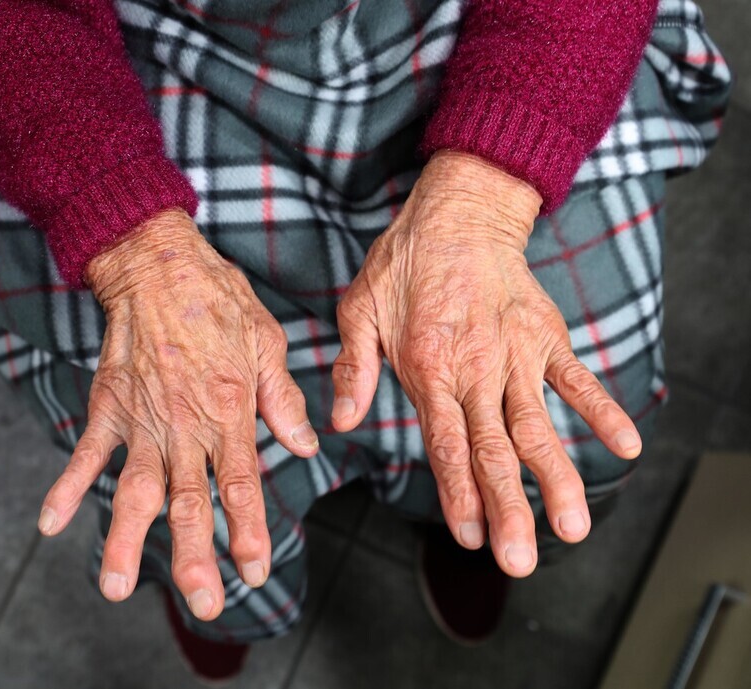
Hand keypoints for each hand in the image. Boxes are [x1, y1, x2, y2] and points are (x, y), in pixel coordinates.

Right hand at [37, 209, 318, 618]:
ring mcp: (143, 418)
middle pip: (190, 502)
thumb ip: (281, 399)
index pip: (241, 484)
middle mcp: (185, 424)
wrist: (157, 262)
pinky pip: (86, 451)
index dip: (249, 531)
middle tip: (203, 604)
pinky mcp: (109, 404)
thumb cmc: (217, 299)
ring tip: (117, 587)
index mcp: (229, 410)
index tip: (254, 570)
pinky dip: (67, 486)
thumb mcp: (266, 342)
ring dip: (126, 540)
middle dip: (196, 557)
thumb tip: (304, 446)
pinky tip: (50, 523)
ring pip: (135, 489)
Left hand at [331, 151, 642, 576]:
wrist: (458, 212)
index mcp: (429, 369)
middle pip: (495, 450)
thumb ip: (353, 369)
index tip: (472, 539)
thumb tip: (340, 422)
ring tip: (574, 527)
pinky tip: (624, 447)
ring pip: (538, 426)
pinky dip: (602, 411)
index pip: (447, 445)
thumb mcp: (359, 311)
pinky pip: (577, 379)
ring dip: (557, 478)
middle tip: (521, 560)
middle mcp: (477, 370)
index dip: (459, 495)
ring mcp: (517, 355)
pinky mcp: (546, 337)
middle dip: (509, 509)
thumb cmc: (404, 264)